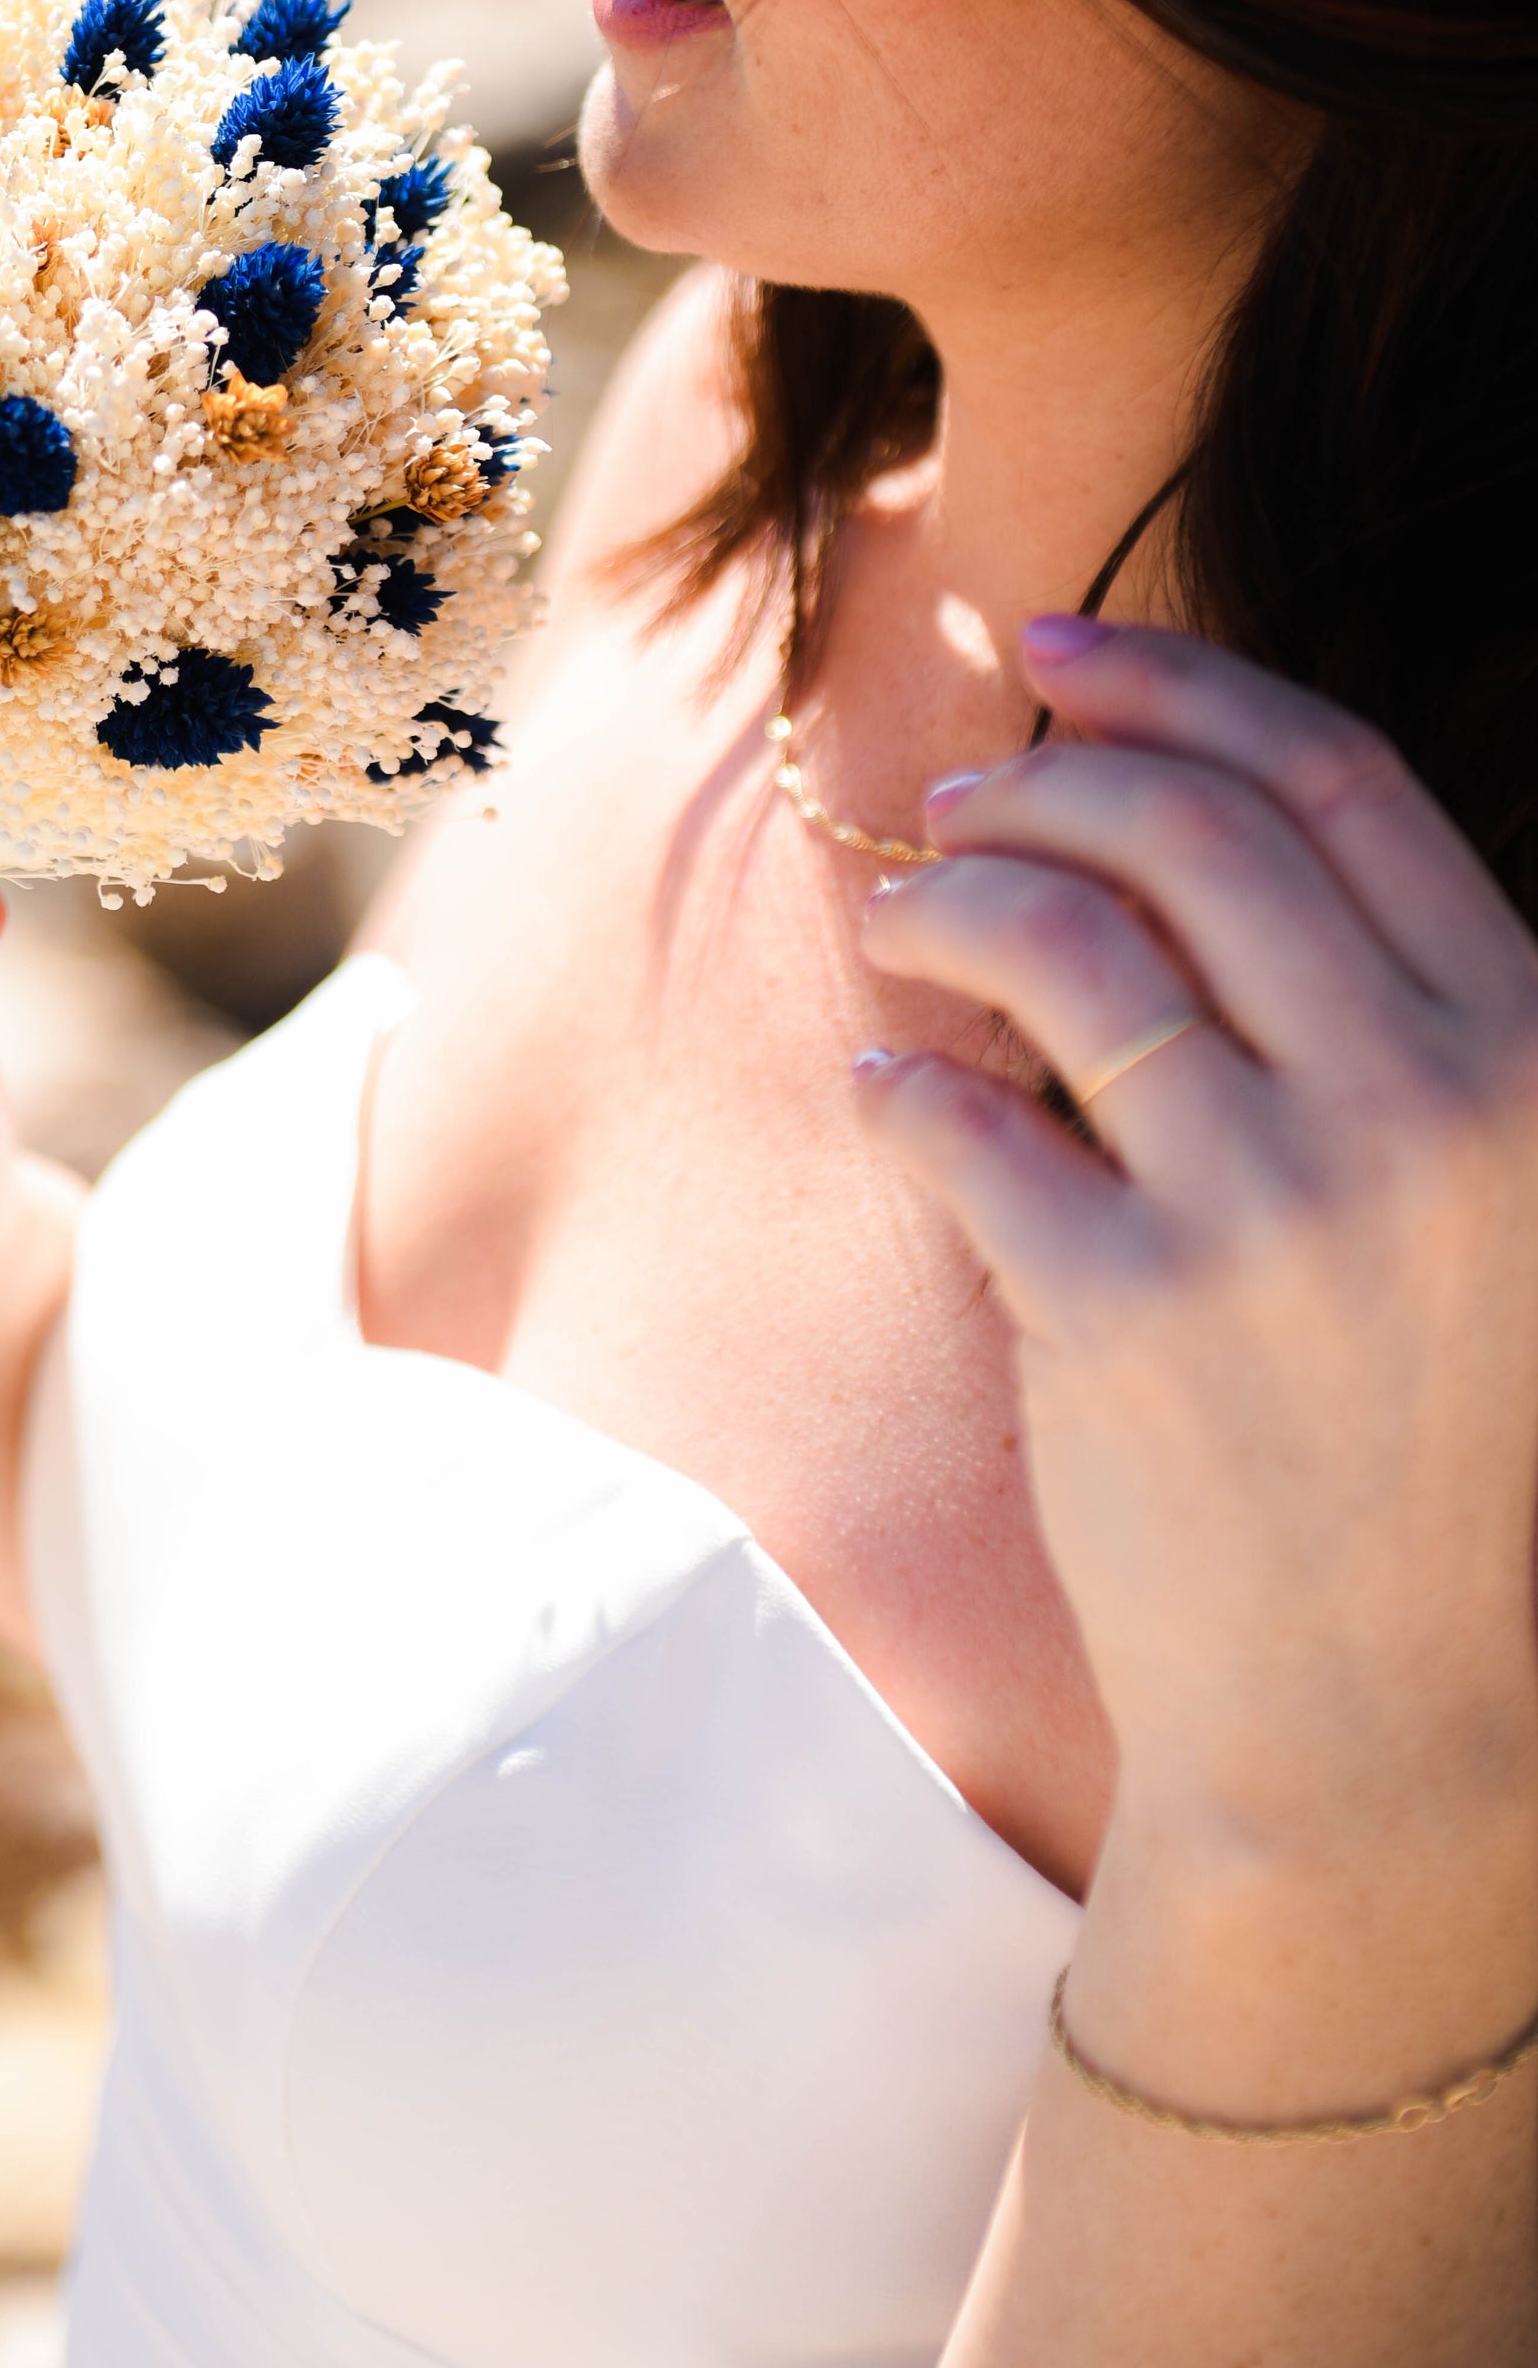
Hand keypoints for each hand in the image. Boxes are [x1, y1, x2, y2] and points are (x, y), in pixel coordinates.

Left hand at [855, 617, 1537, 1855]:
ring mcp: (1276, 1210)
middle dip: (1039, 780)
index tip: (1060, 648)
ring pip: (1053, 941)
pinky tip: (893, 1093)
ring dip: (944, 902)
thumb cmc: (1416, 1437)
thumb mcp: (1479, 1198)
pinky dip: (902, 1082)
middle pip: (1186, 827)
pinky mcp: (1128, 1314)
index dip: (1182, 684)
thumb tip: (1161, 811)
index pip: (1342, 780)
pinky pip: (960, 1120)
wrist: (1381, 1719)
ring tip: (904, 932)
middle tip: (951, 807)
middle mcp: (1425, 1107)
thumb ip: (1374, 1012)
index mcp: (1528, 1050)